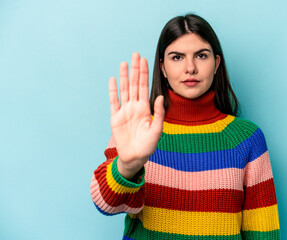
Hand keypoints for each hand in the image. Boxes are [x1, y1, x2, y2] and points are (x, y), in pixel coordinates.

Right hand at [108, 52, 164, 178]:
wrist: (135, 157)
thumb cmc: (148, 145)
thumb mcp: (157, 129)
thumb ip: (158, 113)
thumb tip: (161, 97)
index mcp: (145, 108)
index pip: (144, 87)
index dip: (144, 74)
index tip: (145, 60)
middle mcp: (134, 106)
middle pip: (134, 84)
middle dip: (135, 70)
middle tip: (135, 55)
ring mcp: (124, 111)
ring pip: (124, 90)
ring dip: (124, 77)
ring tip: (124, 63)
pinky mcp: (115, 118)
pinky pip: (113, 101)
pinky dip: (113, 91)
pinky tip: (113, 79)